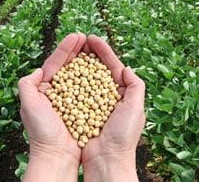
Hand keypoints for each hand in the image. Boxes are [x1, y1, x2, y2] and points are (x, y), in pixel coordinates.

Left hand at [18, 33, 85, 181]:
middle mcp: (58, 93)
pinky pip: (89, 89)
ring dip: (86, 60)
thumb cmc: (41, 131)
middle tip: (87, 37)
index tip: (77, 36)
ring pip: (80, 75)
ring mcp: (71, 100)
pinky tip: (101, 69)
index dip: (65, 49)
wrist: (57, 155)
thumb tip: (39, 70)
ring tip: (94, 47)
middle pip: (68, 66)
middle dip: (77, 50)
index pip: (55, 64)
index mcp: (44, 89)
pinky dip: (94, 78)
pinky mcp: (83, 108)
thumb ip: (27, 84)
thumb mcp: (28, 105)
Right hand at [81, 35, 145, 181]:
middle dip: (88, 53)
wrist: (106, 160)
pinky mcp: (77, 110)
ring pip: (82, 78)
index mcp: (121, 94)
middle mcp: (105, 97)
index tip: (92, 38)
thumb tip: (125, 67)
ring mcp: (90, 103)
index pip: (111, 66)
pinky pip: (72, 92)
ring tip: (70, 49)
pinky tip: (62, 70)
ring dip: (77, 62)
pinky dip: (67, 80)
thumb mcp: (136, 108)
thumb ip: (135, 86)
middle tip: (79, 39)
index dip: (103, 51)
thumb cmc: (123, 137)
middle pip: (95, 69)